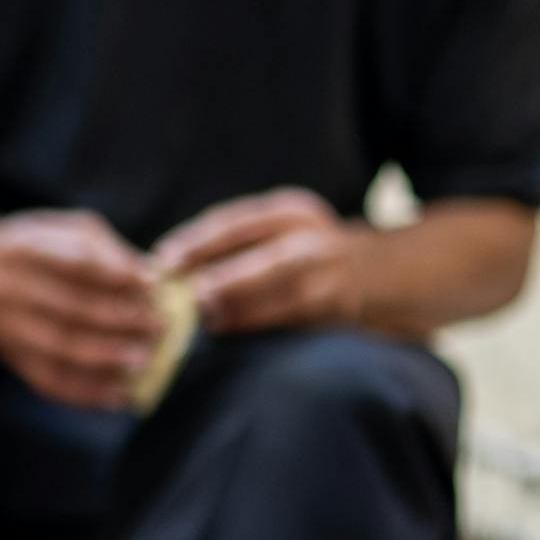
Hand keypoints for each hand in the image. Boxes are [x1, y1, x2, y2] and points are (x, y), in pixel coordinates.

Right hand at [0, 210, 162, 409]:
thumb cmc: (38, 249)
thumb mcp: (67, 230)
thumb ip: (108, 250)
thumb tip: (152, 278)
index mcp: (23, 250)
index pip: (75, 263)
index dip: (116, 277)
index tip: (153, 285)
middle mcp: (8, 289)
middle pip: (71, 310)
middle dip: (121, 321)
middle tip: (158, 328)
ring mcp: (6, 328)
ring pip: (61, 349)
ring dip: (107, 358)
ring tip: (144, 360)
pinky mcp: (11, 357)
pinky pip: (49, 381)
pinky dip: (85, 392)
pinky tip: (117, 395)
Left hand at [155, 188, 359, 333]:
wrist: (376, 267)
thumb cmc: (301, 250)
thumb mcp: (274, 231)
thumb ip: (233, 243)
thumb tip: (166, 264)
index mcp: (290, 210)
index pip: (237, 223)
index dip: (197, 241)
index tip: (163, 259)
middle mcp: (316, 236)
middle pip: (268, 258)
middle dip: (226, 277)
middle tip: (188, 294)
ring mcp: (334, 272)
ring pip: (287, 293)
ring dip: (244, 308)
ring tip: (207, 318)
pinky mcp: (342, 305)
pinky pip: (297, 317)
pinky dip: (262, 324)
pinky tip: (231, 329)